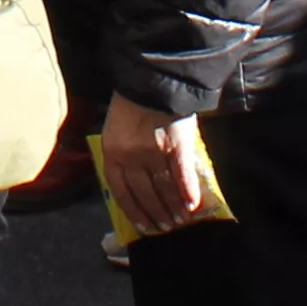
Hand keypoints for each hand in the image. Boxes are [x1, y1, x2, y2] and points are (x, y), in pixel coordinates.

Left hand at [94, 92, 221, 235]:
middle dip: (155, 213)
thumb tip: (135, 184)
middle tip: (165, 227)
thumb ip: (123, 155)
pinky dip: (188, 191)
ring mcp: (153, 151)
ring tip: (180, 220)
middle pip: (143, 193)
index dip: (133, 212)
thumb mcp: (116, 130)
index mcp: (112, 152)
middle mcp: (130, 156)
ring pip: (164, 188)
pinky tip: (193, 204)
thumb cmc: (132, 104)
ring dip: (173, 207)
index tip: (143, 227)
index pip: (120, 191)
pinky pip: (182, 174)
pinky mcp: (176, 145)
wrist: (151, 78)